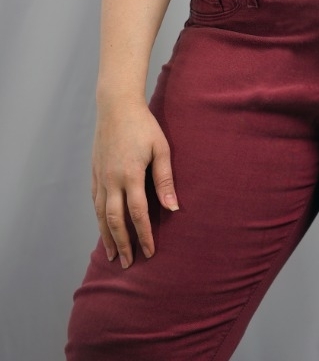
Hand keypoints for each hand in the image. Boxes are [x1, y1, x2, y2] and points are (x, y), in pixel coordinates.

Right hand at [91, 101, 178, 268]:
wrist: (116, 106)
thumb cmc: (144, 125)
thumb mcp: (161, 148)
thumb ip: (165, 179)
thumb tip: (173, 208)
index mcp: (130, 175)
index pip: (138, 213)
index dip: (144, 235)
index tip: (150, 252)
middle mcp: (112, 180)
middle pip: (115, 220)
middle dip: (123, 243)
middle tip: (129, 263)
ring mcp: (100, 177)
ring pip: (101, 215)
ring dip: (107, 237)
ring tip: (113, 254)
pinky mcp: (95, 172)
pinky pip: (96, 202)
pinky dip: (99, 219)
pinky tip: (103, 227)